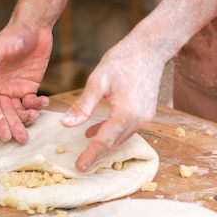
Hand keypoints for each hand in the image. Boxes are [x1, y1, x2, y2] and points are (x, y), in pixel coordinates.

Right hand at [0, 21, 51, 142]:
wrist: (35, 28)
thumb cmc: (12, 35)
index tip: (4, 135)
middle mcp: (1, 89)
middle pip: (6, 112)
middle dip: (14, 126)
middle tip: (22, 139)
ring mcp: (16, 89)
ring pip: (20, 110)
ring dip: (27, 117)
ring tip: (34, 118)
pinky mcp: (31, 86)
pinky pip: (33, 101)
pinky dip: (38, 105)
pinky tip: (43, 102)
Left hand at [61, 34, 164, 171]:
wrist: (150, 49)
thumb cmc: (123, 60)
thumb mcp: (98, 81)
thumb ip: (83, 105)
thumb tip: (66, 124)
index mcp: (125, 113)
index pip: (104, 141)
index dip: (91, 155)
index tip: (80, 167)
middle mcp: (138, 119)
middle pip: (114, 143)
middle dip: (98, 154)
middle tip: (82, 164)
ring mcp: (146, 117)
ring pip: (122, 137)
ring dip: (106, 143)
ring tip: (88, 147)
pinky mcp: (148, 112)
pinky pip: (129, 129)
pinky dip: (114, 133)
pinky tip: (99, 129)